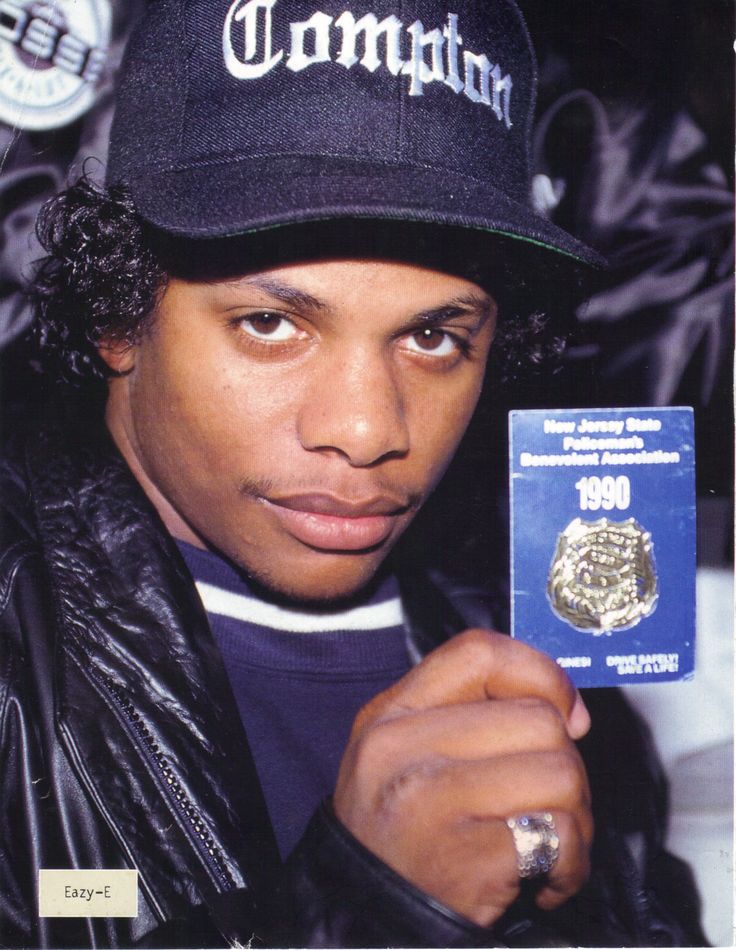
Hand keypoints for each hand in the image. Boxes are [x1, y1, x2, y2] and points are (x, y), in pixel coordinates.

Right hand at [333, 629, 592, 927]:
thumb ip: (470, 714)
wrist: (366, 920)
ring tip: (543, 839)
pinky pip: (561, 836)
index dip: (540, 674)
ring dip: (574, 815)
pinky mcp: (467, 860)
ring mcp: (431, 803)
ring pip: (560, 773)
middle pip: (538, 719)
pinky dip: (571, 863)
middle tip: (544, 800)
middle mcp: (403, 750)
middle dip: (565, 763)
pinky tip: (542, 877)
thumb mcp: (408, 753)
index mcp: (391, 714)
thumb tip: (569, 711)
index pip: (479, 652)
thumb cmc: (402, 833)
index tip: (564, 712)